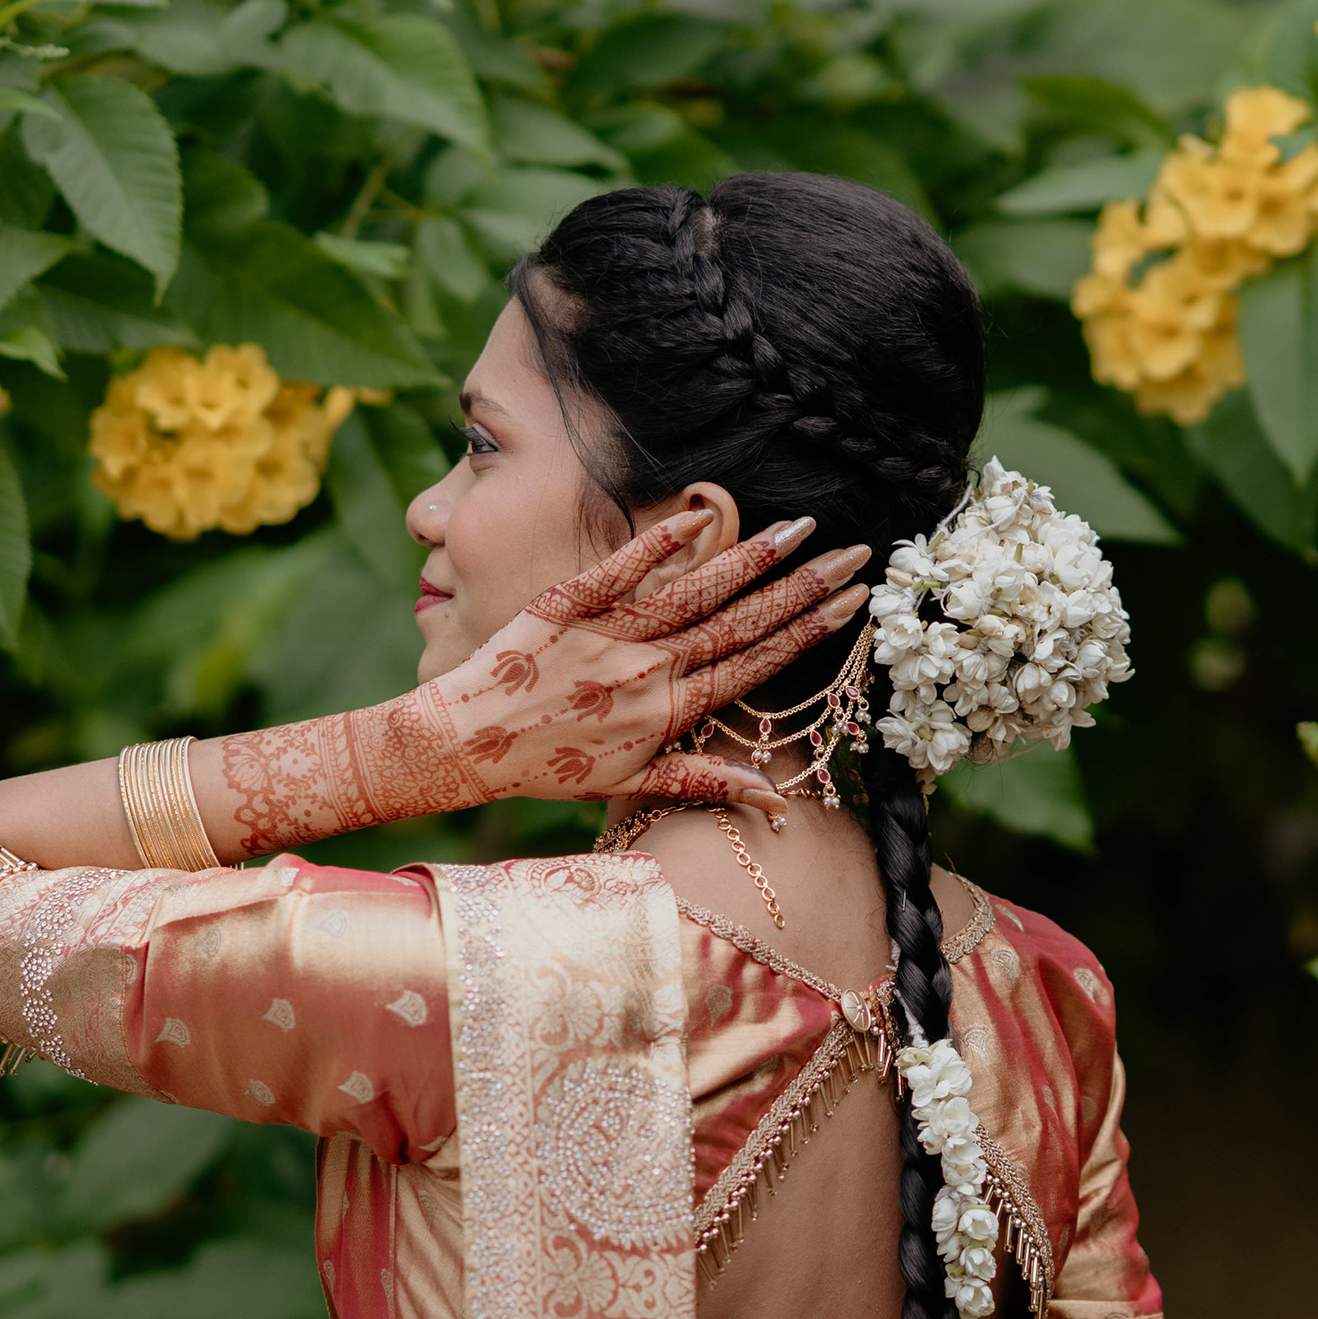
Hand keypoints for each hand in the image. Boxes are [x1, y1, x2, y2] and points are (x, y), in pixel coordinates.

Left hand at [462, 512, 875, 806]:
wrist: (462, 747)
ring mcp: (609, 634)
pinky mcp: (568, 603)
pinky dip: (661, 541)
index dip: (809, 632)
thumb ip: (707, 784)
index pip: (757, 664)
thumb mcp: (631, 786)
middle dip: (804, 588)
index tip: (853, 603)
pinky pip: (622, 567)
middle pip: (742, 623)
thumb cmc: (546, 769)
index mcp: (670, 711)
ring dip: (752, 557)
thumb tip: (779, 807)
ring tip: (802, 528)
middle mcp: (649, 671)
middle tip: (856, 555)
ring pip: (696, 591)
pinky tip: (702, 511)